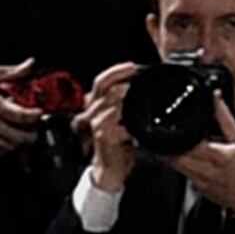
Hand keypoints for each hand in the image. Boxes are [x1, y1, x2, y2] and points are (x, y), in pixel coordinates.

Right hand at [0, 58, 43, 154]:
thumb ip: (11, 72)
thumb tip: (29, 65)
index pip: (23, 116)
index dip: (35, 116)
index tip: (38, 113)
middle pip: (20, 137)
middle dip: (31, 133)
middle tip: (31, 127)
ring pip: (10, 147)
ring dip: (18, 141)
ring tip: (17, 132)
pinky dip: (5, 147)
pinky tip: (4, 138)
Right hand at [76, 60, 139, 193]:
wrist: (109, 167)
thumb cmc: (117, 142)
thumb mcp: (120, 118)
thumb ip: (125, 103)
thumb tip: (140, 88)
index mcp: (98, 104)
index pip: (101, 81)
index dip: (116, 71)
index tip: (133, 66)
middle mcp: (95, 111)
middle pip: (104, 87)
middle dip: (121, 79)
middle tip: (135, 76)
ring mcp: (98, 123)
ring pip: (111, 104)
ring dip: (125, 99)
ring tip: (135, 95)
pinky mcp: (105, 136)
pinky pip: (117, 125)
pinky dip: (129, 124)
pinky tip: (136, 124)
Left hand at [168, 95, 234, 220]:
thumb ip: (224, 118)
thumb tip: (215, 97)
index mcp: (219, 155)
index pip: (185, 144)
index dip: (176, 136)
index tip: (176, 128)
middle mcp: (209, 171)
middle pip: (174, 157)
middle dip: (171, 147)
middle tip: (178, 139)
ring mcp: (204, 184)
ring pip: (176, 167)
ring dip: (176, 157)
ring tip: (188, 150)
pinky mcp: (202, 193)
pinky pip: (186, 177)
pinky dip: (187, 169)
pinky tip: (199, 165)